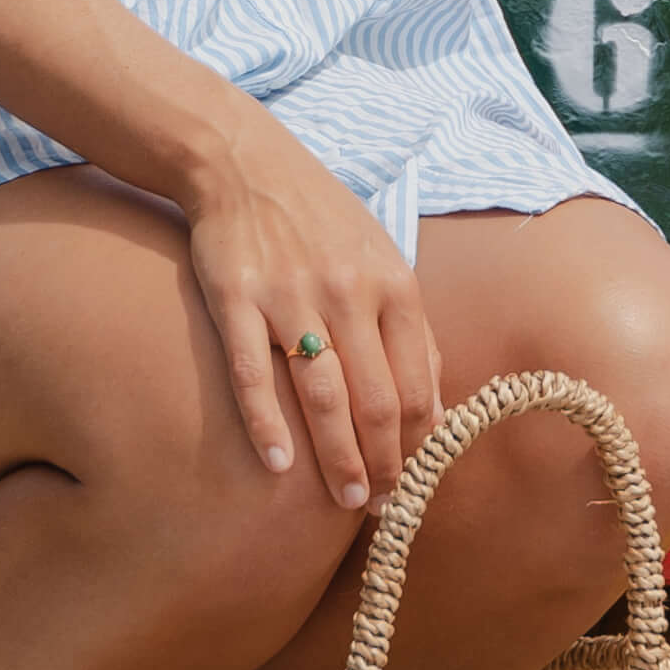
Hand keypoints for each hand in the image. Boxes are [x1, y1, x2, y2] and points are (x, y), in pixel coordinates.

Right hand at [183, 109, 444, 507]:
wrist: (242, 163)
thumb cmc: (319, 220)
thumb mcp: (381, 259)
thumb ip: (409, 328)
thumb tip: (432, 406)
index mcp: (393, 285)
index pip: (418, 383)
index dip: (417, 442)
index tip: (411, 480)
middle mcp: (348, 293)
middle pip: (377, 400)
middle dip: (384, 463)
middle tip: (378, 506)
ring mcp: (291, 297)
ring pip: (323, 395)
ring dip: (337, 457)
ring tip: (345, 500)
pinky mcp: (236, 298)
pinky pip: (254, 372)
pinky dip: (267, 422)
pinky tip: (278, 464)